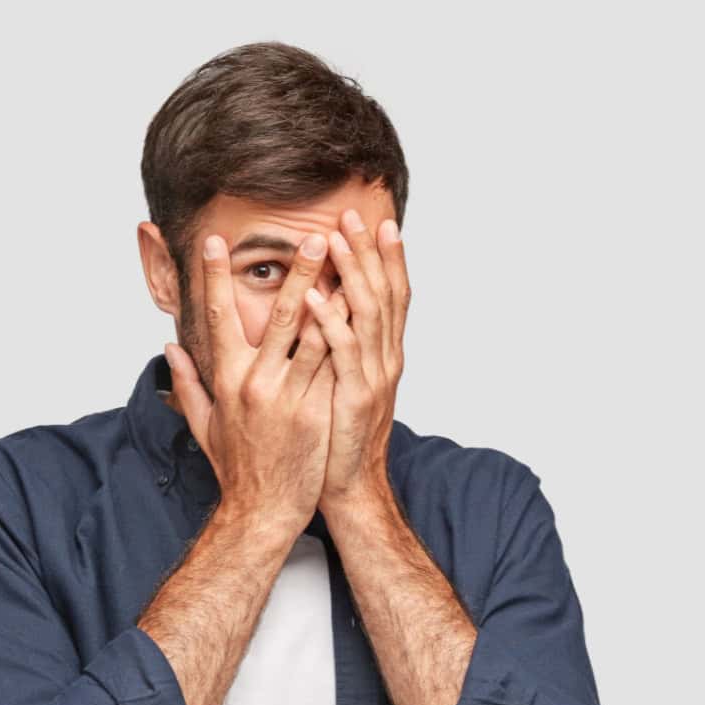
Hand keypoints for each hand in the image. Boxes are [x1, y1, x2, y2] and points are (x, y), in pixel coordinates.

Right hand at [162, 231, 343, 534]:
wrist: (263, 512)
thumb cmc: (237, 470)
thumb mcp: (203, 426)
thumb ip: (187, 383)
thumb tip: (168, 350)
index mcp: (225, 380)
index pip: (216, 316)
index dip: (213, 276)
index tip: (214, 242)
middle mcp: (255, 382)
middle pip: (277, 314)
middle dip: (294, 272)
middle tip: (310, 236)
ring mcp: (287, 396)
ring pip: (312, 332)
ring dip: (330, 290)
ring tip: (344, 260)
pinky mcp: (314, 411)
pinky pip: (333, 362)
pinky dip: (345, 331)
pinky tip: (360, 305)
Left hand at [304, 209, 409, 510]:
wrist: (349, 489)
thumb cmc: (338, 440)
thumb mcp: (343, 386)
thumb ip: (339, 349)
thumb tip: (325, 312)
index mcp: (383, 356)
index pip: (390, 296)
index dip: (386, 259)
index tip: (376, 223)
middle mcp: (385, 360)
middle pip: (384, 294)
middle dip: (369, 253)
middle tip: (352, 216)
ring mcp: (374, 378)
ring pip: (366, 315)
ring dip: (350, 274)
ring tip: (333, 240)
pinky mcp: (355, 398)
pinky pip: (343, 353)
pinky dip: (329, 323)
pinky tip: (314, 298)